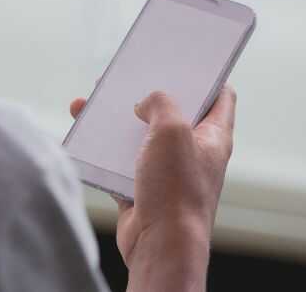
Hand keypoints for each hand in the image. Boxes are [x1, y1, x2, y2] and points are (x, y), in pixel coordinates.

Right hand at [69, 86, 236, 271]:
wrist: (160, 246)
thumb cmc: (176, 190)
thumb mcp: (172, 130)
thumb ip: (161, 103)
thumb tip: (145, 102)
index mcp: (214, 135)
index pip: (221, 96)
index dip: (207, 75)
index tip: (185, 60)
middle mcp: (194, 152)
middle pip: (173, 113)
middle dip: (148, 94)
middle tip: (128, 76)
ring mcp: (168, 171)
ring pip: (141, 136)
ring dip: (117, 119)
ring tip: (92, 100)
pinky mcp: (143, 188)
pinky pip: (120, 161)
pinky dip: (102, 149)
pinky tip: (84, 133)